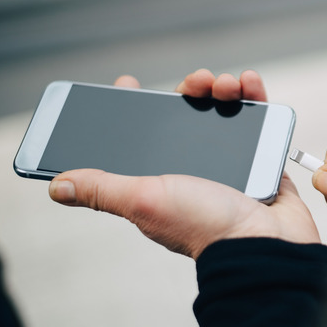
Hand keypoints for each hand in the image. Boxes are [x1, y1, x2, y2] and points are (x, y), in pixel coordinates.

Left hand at [48, 70, 319, 258]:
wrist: (267, 243)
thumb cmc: (206, 226)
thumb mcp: (143, 202)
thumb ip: (103, 189)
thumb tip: (58, 188)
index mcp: (162, 182)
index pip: (141, 139)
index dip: (135, 110)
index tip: (129, 84)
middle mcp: (194, 173)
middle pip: (184, 118)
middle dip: (186, 91)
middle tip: (194, 82)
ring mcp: (231, 166)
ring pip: (221, 113)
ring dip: (221, 90)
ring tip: (225, 84)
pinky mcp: (261, 161)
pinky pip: (257, 121)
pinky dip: (254, 97)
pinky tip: (250, 83)